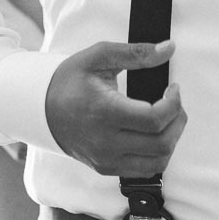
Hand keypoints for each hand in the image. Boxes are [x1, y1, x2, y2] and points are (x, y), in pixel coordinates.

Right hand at [43, 41, 186, 178]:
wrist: (40, 108)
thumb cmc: (69, 81)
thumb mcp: (98, 56)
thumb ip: (135, 53)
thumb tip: (168, 48)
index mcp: (104, 112)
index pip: (154, 119)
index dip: (174, 103)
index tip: (173, 88)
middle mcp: (105, 142)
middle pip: (161, 143)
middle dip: (177, 120)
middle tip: (174, 102)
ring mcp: (106, 159)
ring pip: (158, 162)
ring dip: (172, 139)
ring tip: (167, 119)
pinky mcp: (106, 168)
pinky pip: (144, 171)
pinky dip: (158, 154)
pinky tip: (154, 134)